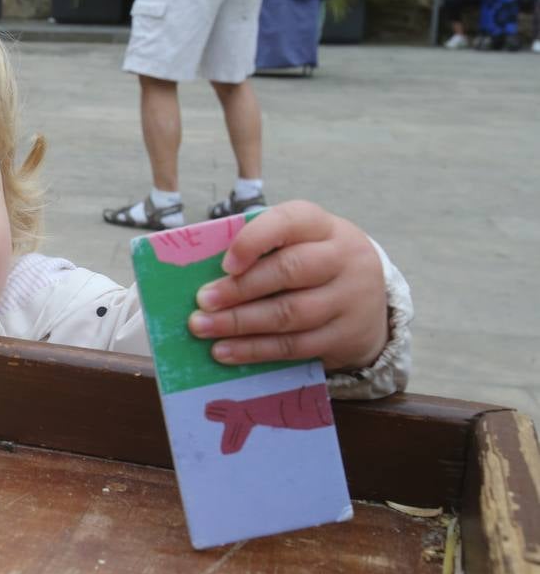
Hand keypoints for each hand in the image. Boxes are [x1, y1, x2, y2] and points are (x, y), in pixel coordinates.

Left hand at [186, 201, 387, 371]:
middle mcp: (343, 257)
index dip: (254, 241)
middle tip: (202, 301)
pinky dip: (255, 350)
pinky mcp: (346, 335)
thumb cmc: (313, 267)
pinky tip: (225, 351)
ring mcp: (350, 298)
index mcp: (323, 226)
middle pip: (289, 270)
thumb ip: (262, 251)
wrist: (371, 303)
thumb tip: (202, 274)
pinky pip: (295, 345)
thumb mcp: (300, 245)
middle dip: (239, 288)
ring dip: (240, 323)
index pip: (289, 221)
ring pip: (290, 312)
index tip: (224, 264)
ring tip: (203, 327)